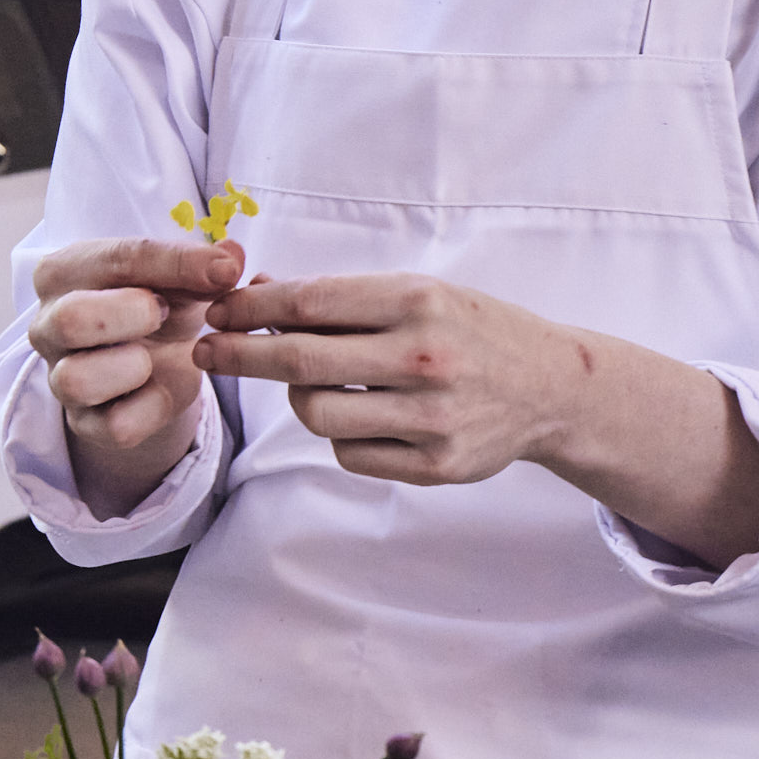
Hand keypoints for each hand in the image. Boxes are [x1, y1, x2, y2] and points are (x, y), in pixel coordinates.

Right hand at [25, 235, 244, 512]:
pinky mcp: (84, 423)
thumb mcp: (179, 278)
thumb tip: (230, 258)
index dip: (175, 264)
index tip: (225, 271)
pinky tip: (159, 389)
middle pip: (72, 319)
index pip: (114, 260)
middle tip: (164, 313)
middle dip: (133, 315)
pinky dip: (150, 408)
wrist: (154, 364)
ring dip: (132, 366)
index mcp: (61, 272)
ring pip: (77, 379)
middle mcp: (46, 324)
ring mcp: (58, 378)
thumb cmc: (157, 306)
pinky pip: (115, 425)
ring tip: (151, 356)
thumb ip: (202, 266)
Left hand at [194, 274, 758, 561]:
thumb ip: (340, 298)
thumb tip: (253, 292)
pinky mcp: (436, 466)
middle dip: (239, 355)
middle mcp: (425, 359)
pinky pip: (349, 452)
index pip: (309, 303)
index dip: (250, 309)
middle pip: (299, 361)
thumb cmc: (470, 330)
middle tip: (205, 351)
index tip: (215, 312)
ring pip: (316, 412)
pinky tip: (364, 413)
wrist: (553, 387)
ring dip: (298, 397)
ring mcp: (431, 418)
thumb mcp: (416, 294)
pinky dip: (341, 433)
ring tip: (313, 382)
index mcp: (418, 303)